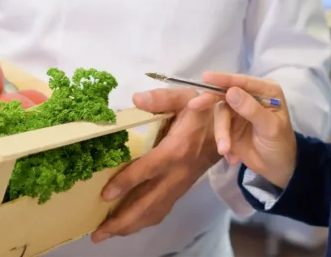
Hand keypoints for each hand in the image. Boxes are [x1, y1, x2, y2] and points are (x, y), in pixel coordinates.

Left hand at [90, 87, 220, 243]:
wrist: (233, 128)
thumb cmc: (205, 111)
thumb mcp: (186, 97)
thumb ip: (162, 98)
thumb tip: (136, 99)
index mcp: (176, 150)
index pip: (148, 170)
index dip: (126, 183)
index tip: (104, 195)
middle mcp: (177, 173)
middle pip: (149, 204)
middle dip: (122, 221)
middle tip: (97, 233)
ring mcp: (180, 184)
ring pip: (154, 212)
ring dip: (130, 226)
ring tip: (105, 233)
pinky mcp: (181, 189)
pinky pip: (161, 210)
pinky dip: (142, 221)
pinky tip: (128, 224)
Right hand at [186, 72, 296, 189]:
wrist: (277, 168)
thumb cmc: (280, 144)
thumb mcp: (270, 127)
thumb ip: (251, 109)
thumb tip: (231, 92)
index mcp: (265, 90)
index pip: (242, 81)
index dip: (223, 79)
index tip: (206, 77)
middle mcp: (249, 96)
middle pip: (225, 93)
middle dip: (211, 101)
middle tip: (194, 105)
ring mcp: (238, 110)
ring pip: (221, 114)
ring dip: (221, 133)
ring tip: (225, 150)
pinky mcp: (230, 125)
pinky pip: (220, 128)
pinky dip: (223, 142)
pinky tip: (233, 156)